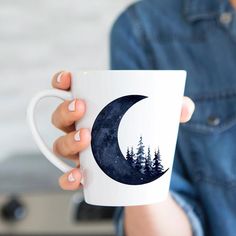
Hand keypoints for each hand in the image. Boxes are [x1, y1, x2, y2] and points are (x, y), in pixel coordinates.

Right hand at [51, 71, 194, 190]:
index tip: (67, 79)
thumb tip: (184, 107)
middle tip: (82, 108)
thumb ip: (175, 109)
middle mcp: (80, 128)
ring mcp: (80, 151)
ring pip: (60, 145)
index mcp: (93, 109)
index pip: (69, 92)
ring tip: (87, 138)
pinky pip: (67, 176)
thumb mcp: (159, 119)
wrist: (144, 171)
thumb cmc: (144, 135)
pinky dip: (68, 177)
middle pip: (60, 118)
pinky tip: (79, 176)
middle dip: (65, 111)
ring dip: (68, 141)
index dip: (61, 83)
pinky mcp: (84, 172)